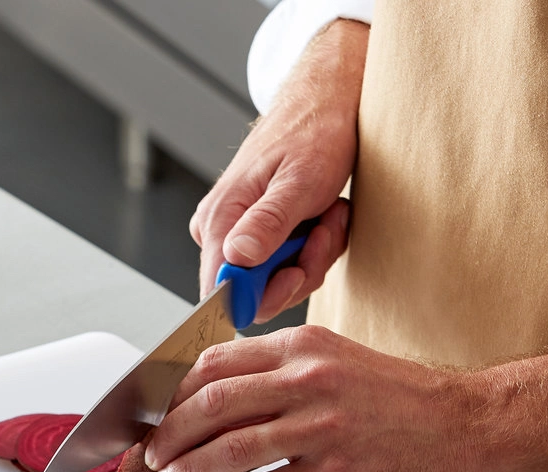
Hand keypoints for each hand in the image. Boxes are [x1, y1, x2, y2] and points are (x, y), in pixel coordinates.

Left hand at [142, 326, 547, 471]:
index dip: (174, 391)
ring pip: (229, 448)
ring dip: (187, 470)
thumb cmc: (401, 398)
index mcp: (302, 347)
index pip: (214, 362)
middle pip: (211, 403)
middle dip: (169, 434)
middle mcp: (307, 380)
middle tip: (152, 454)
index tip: (157, 413)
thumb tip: (217, 399)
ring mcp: (321, 426)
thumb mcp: (335, 361)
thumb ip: (278, 373)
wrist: (466, 424)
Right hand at [190, 18, 368, 321]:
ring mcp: (239, 233)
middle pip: (254, 293)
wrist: (328, 98)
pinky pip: (288, 264)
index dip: (262, 296)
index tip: (297, 272)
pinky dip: (315, 247)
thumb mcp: (300, 180)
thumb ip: (267, 223)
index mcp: (218, 221)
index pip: (222, 291)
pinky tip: (324, 217)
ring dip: (314, 255)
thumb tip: (236, 259)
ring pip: (277, 281)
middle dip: (299, 270)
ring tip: (328, 214)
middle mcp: (220, 231)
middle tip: (323, 231)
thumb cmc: (315, 130)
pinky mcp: (259, 233)